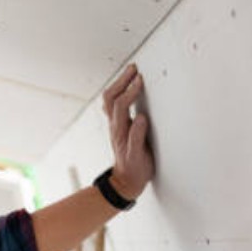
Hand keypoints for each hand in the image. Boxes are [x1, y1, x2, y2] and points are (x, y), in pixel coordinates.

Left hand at [103, 64, 154, 199]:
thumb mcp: (138, 157)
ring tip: (131, 72)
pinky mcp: (118, 126)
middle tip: (134, 69)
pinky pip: (113, 104)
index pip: (121, 105)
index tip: (140, 80)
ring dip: (119, 83)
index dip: (130, 91)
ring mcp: (115, 125)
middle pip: (111, 97)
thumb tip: (141, 118)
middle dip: (122, 80)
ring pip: (110, 99)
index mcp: (120, 132)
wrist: (126, 181)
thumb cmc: (135, 170)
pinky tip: (127, 87)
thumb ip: (138, 137)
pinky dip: (119, 91)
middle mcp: (115, 126)